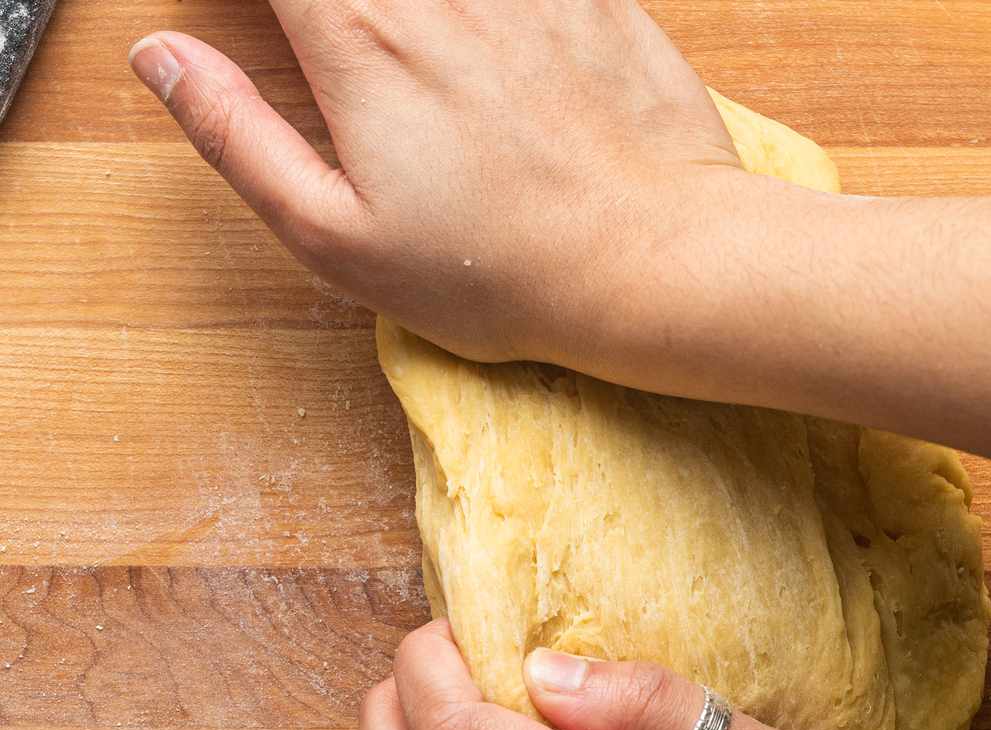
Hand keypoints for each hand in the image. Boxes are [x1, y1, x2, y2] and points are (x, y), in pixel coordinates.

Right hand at [127, 1, 746, 362]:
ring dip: (405, 10)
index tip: (248, 19)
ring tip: (411, 64)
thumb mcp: (336, 238)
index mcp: (358, 37)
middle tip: (336, 51)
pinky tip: (484, 47)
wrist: (654, 263)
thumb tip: (163, 58)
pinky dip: (482, 11)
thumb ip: (236, 136)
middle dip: (326, 7)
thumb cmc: (500, 270)